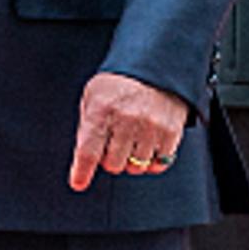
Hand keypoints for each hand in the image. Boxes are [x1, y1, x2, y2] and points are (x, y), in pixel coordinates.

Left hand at [68, 73, 189, 191]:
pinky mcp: (170, 132)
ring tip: (132, 140)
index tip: (78, 183)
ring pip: (136, 167)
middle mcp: (126, 119)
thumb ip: (87, 125)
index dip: (82, 171)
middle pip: (113, 164)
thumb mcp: (94, 95)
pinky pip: (158, 164)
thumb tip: (82, 158)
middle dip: (110, 159)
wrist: (156, 66)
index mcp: (102, 109)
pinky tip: (147, 145)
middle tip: (113, 144)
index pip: (89, 150)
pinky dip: (151, 161)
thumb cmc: (119, 83)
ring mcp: (151, 127)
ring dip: (131, 160)